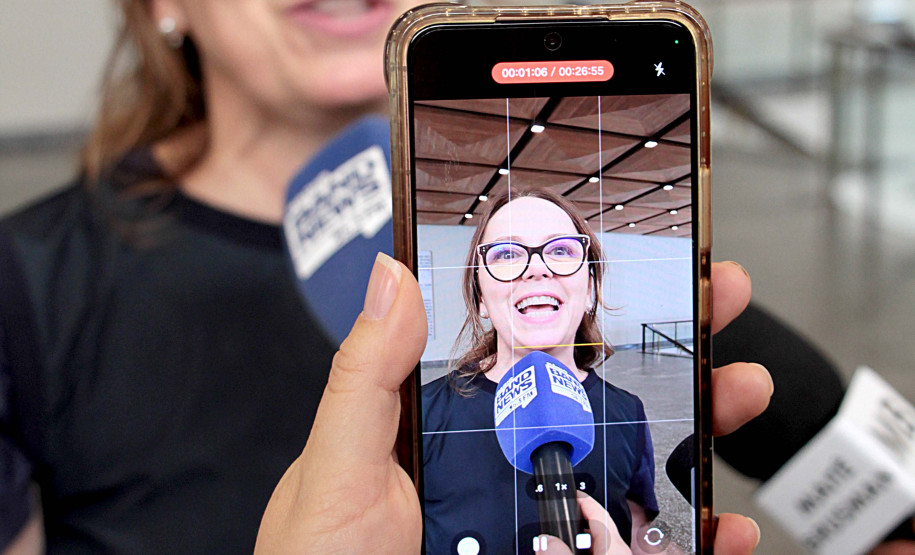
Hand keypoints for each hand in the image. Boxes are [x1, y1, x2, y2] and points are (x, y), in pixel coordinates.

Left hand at [254, 257, 770, 553]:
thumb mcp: (338, 466)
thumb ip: (365, 377)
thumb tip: (390, 276)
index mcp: (456, 426)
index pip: (533, 353)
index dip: (588, 307)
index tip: (634, 261)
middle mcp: (508, 469)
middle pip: (603, 403)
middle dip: (668, 347)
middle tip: (718, 299)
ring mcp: (543, 524)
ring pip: (634, 471)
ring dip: (697, 428)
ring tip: (739, 392)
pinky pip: (641, 553)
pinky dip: (692, 537)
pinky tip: (720, 525)